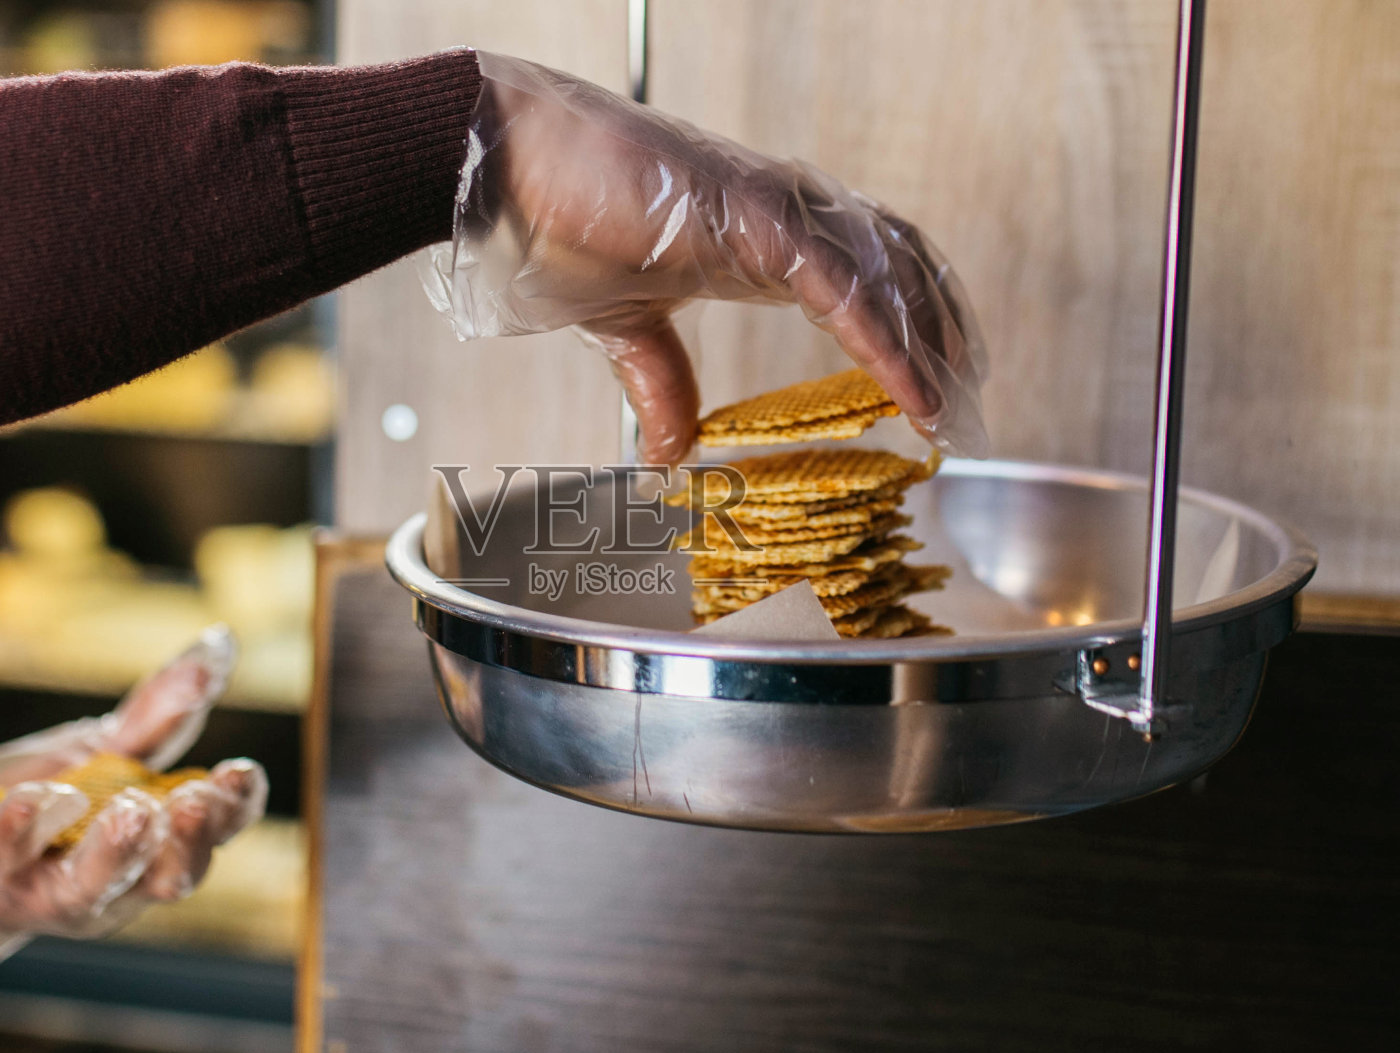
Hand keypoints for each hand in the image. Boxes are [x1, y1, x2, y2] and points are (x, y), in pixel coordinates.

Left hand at [0, 625, 266, 977]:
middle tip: (196, 800)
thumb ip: (162, 711)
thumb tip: (221, 642)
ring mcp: (51, 890)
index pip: (216, 833)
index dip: (236, 807)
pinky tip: (37, 792)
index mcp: (156, 845)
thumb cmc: (40, 810)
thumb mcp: (102, 753)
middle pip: (172, 877)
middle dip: (190, 842)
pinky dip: (24, 826)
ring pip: (92, 888)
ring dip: (116, 853)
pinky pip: (7, 858)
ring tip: (134, 811)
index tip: (241, 771)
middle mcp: (117, 882)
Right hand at [422, 52, 988, 464]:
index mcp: (764, 239)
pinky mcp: (754, 217)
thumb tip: (677, 450)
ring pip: (889, 270)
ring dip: (929, 340)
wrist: (510, 176)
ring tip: (950, 405)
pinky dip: (883, 340)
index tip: (933, 393)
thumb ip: (662, 384)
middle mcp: (787, 216)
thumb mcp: (626, 328)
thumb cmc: (561, 225)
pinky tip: (907, 390)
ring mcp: (777, 210)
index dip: (911, 327)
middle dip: (943, 332)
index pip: (870, 273)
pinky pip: (842, 284)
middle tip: (967, 402)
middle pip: (903, 263)